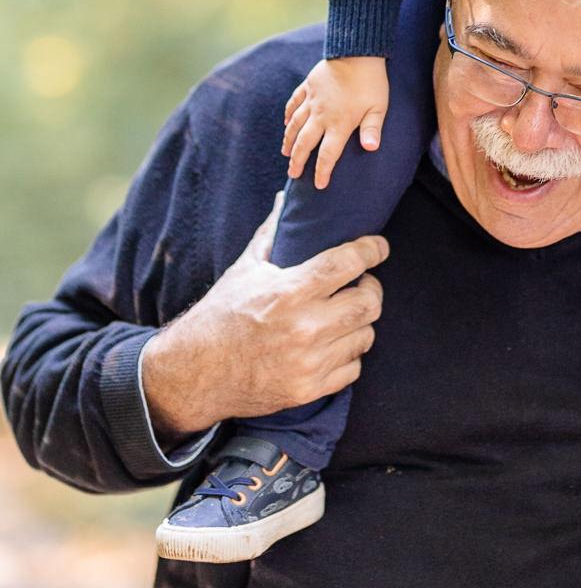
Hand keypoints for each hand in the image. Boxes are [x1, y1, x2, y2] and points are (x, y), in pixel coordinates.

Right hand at [141, 191, 387, 436]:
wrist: (196, 373)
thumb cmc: (221, 314)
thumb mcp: (245, 268)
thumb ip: (272, 232)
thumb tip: (286, 198)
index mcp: (289, 291)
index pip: (348, 263)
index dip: (371, 250)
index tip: (378, 247)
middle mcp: (304, 327)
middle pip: (370, 302)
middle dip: (371, 287)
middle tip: (361, 283)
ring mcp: (309, 362)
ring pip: (366, 335)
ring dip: (360, 322)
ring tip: (344, 314)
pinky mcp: (309, 389)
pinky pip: (353, 368)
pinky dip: (348, 354)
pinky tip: (333, 344)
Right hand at [283, 55, 389, 188]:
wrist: (357, 51)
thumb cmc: (372, 82)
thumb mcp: (378, 107)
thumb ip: (373, 129)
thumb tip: (371, 149)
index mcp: (339, 123)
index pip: (328, 154)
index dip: (322, 171)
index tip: (319, 185)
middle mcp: (321, 115)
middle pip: (304, 144)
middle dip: (297, 161)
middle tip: (293, 174)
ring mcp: (312, 100)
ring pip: (295, 125)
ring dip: (289, 141)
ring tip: (285, 154)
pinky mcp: (308, 86)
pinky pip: (294, 103)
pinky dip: (289, 114)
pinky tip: (286, 122)